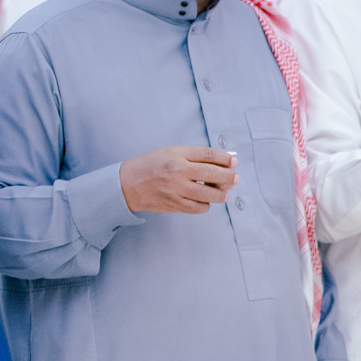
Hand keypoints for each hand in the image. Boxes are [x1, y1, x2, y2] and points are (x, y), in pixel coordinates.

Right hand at [119, 145, 237, 213]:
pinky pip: (199, 208)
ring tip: (223, 193)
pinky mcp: (174, 204)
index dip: (225, 158)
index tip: (234, 162)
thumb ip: (193, 156)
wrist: (125, 184)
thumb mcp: (169, 153)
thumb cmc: (149, 166)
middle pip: (213, 174)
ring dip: (221, 194)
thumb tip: (221, 162)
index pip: (208, 154)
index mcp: (176, 154)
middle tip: (235, 179)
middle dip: (229, 177)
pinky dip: (205, 205)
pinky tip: (205, 201)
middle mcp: (177, 171)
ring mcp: (176, 189)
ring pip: (209, 194)